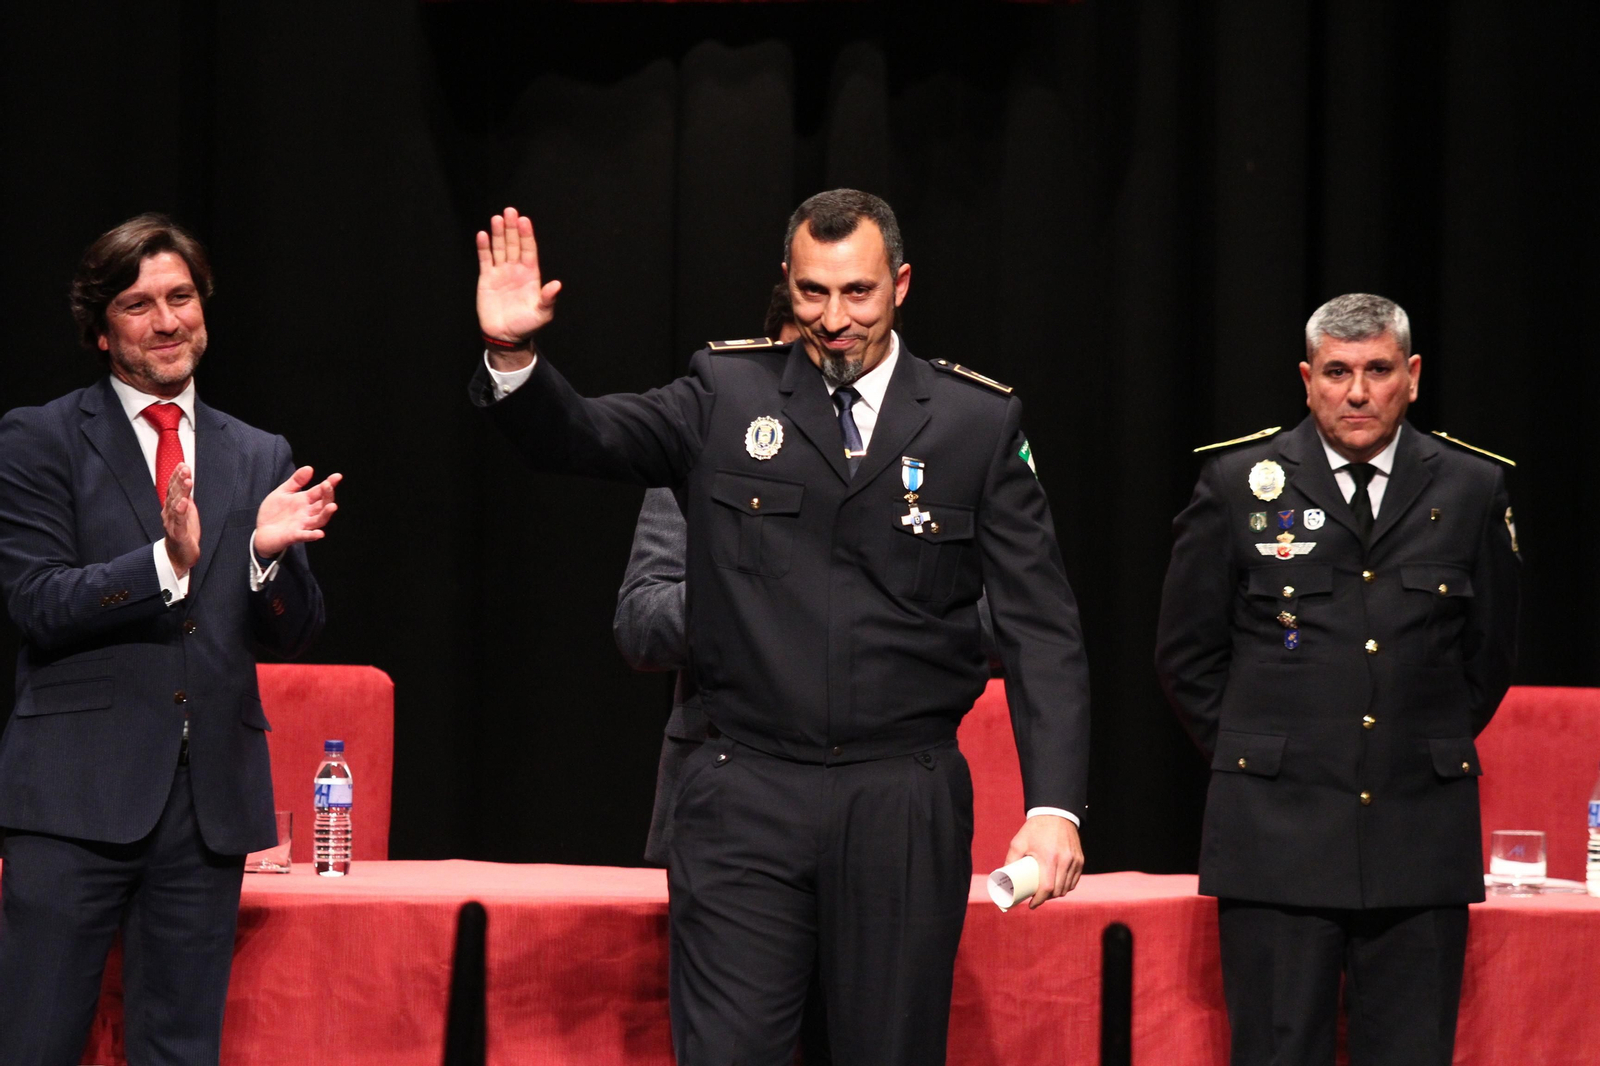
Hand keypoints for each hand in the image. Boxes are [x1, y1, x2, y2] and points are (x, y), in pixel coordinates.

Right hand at [162, 462, 199, 576]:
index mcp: (171, 507)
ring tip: (187, 480)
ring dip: (181, 492)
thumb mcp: (186, 512)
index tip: (182, 464)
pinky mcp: (179, 534)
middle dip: (179, 480)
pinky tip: (184, 503)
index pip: (172, 489)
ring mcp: (172, 524)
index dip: (176, 476)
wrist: (178, 557)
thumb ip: (185, 497)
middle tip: (184, 468)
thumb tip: (186, 480)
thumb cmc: (183, 533)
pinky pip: (179, 522)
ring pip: (175, 505)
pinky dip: (181, 512)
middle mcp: (169, 514)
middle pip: (173, 494)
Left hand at [254, 467, 341, 558]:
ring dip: (326, 514)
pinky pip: (304, 536)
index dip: (330, 483)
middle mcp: (307, 513)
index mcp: (305, 501)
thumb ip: (296, 481)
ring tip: (332, 506)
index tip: (337, 476)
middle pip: (322, 504)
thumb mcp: (283, 492)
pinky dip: (312, 535)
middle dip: (327, 495)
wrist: (261, 531)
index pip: (320, 491)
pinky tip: (319, 534)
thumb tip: (309, 467)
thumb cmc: (274, 512)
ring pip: (318, 520)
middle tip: (327, 485)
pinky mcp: (293, 536)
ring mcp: (302, 525)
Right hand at [475, 206, 561, 369]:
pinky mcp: (487, 278)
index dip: (526, 235)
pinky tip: (483, 235)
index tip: (524, 220)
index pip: (528, 250)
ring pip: (500, 248)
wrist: (506, 336)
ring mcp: (501, 272)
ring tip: (497, 218)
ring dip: (498, 233)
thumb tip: (557, 285)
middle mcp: (516, 270)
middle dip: (512, 228)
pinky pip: (485, 259)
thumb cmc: (527, 325)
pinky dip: (483, 248)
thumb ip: (548, 298)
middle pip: (514, 244)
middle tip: (510, 211)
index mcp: (531, 275)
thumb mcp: (542, 313)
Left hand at [1004, 815, 1084, 908]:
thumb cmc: (1035, 829)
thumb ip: (1010, 859)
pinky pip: (1075, 879)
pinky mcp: (1080, 859)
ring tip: (1047, 893)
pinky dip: (1067, 886)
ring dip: (1057, 893)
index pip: (1047, 888)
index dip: (1039, 900)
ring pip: (1068, 887)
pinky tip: (1060, 887)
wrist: (1055, 813)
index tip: (1031, 904)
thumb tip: (1002, 878)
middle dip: (1047, 898)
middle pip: (1058, 890)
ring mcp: (1074, 860)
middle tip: (1037, 898)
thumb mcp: (1019, 842)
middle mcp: (1064, 860)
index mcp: (1049, 858)